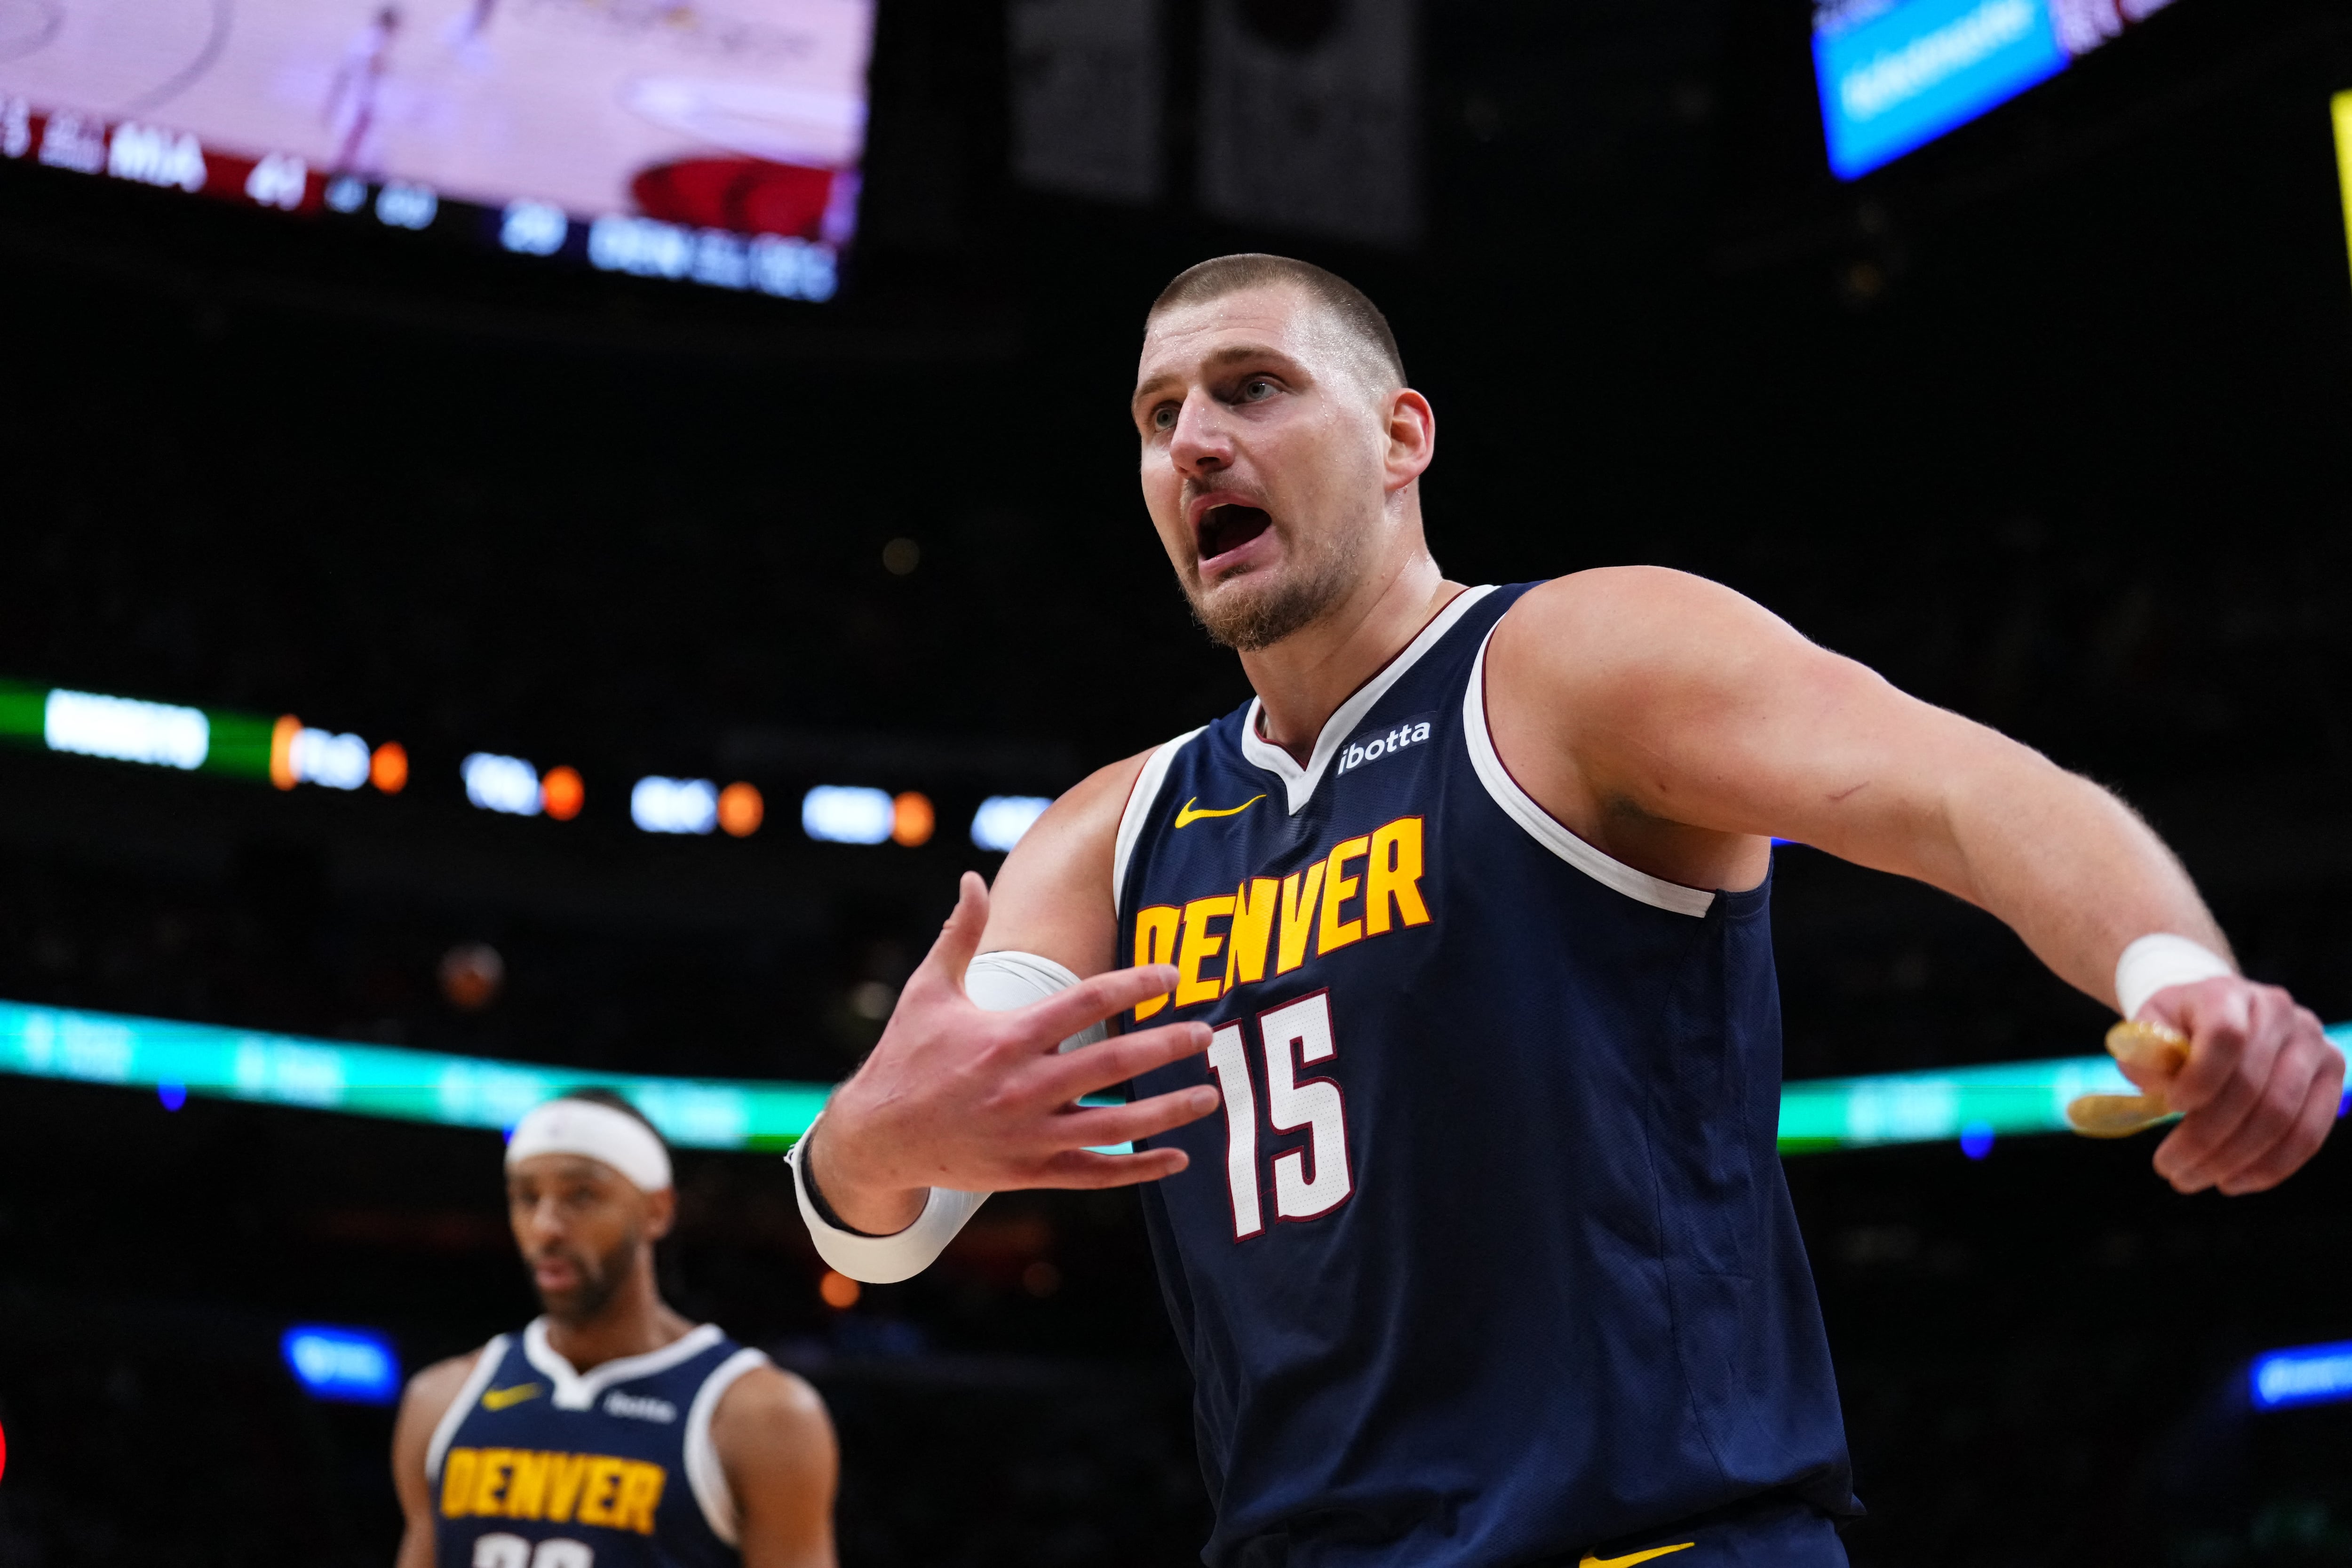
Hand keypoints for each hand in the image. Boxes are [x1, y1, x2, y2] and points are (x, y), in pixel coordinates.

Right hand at [808, 872, 1217, 1234]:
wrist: (875, 1139)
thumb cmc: (905, 1058)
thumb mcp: (927, 991)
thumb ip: (957, 935)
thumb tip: (972, 879)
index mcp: (1006, 1037)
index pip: (1085, 1003)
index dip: (1134, 984)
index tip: (1172, 976)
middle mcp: (1023, 1087)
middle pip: (1111, 1063)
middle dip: (1165, 1047)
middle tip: (1205, 1034)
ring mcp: (1029, 1135)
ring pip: (1115, 1127)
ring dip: (1168, 1113)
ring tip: (1209, 1096)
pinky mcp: (1029, 1173)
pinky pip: (1096, 1175)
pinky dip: (1140, 1170)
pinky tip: (1178, 1159)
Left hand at [2129, 976, 2342, 1194]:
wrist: (2218, 1015)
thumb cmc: (2177, 1028)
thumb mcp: (2147, 1031)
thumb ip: (2145, 1057)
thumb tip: (2159, 1091)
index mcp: (2228, 994)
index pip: (2226, 1036)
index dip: (2200, 1078)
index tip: (2169, 1107)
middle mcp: (2279, 1013)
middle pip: (2252, 1087)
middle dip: (2206, 1138)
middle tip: (2169, 1169)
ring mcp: (2313, 1045)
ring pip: (2282, 1117)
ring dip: (2235, 1159)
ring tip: (2193, 1178)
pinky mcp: (2332, 1077)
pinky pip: (2309, 1133)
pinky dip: (2270, 1166)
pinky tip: (2234, 1182)